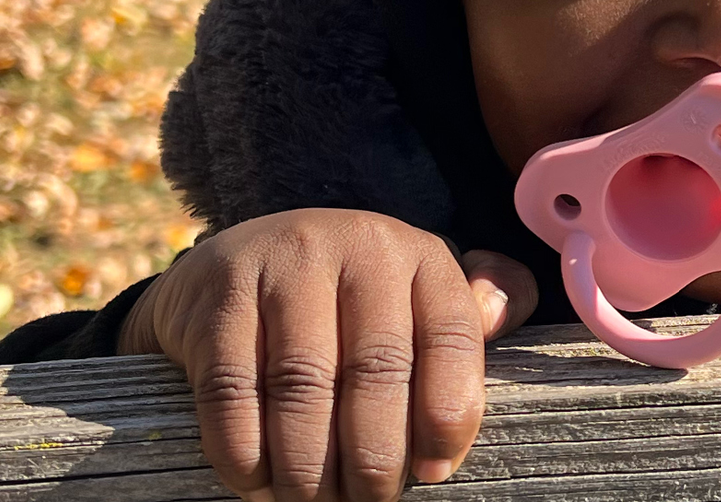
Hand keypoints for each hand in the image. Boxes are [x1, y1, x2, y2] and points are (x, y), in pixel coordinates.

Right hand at [119, 209, 538, 501]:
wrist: (236, 261)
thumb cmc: (347, 300)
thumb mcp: (417, 293)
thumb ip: (473, 309)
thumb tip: (502, 315)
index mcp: (418, 254)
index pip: (452, 335)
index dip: (450, 415)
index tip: (436, 471)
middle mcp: (356, 244)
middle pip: (376, 370)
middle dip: (375, 456)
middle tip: (369, 500)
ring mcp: (283, 263)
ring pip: (302, 386)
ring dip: (309, 466)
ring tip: (315, 501)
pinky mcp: (217, 294)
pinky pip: (231, 390)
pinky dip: (245, 451)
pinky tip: (257, 481)